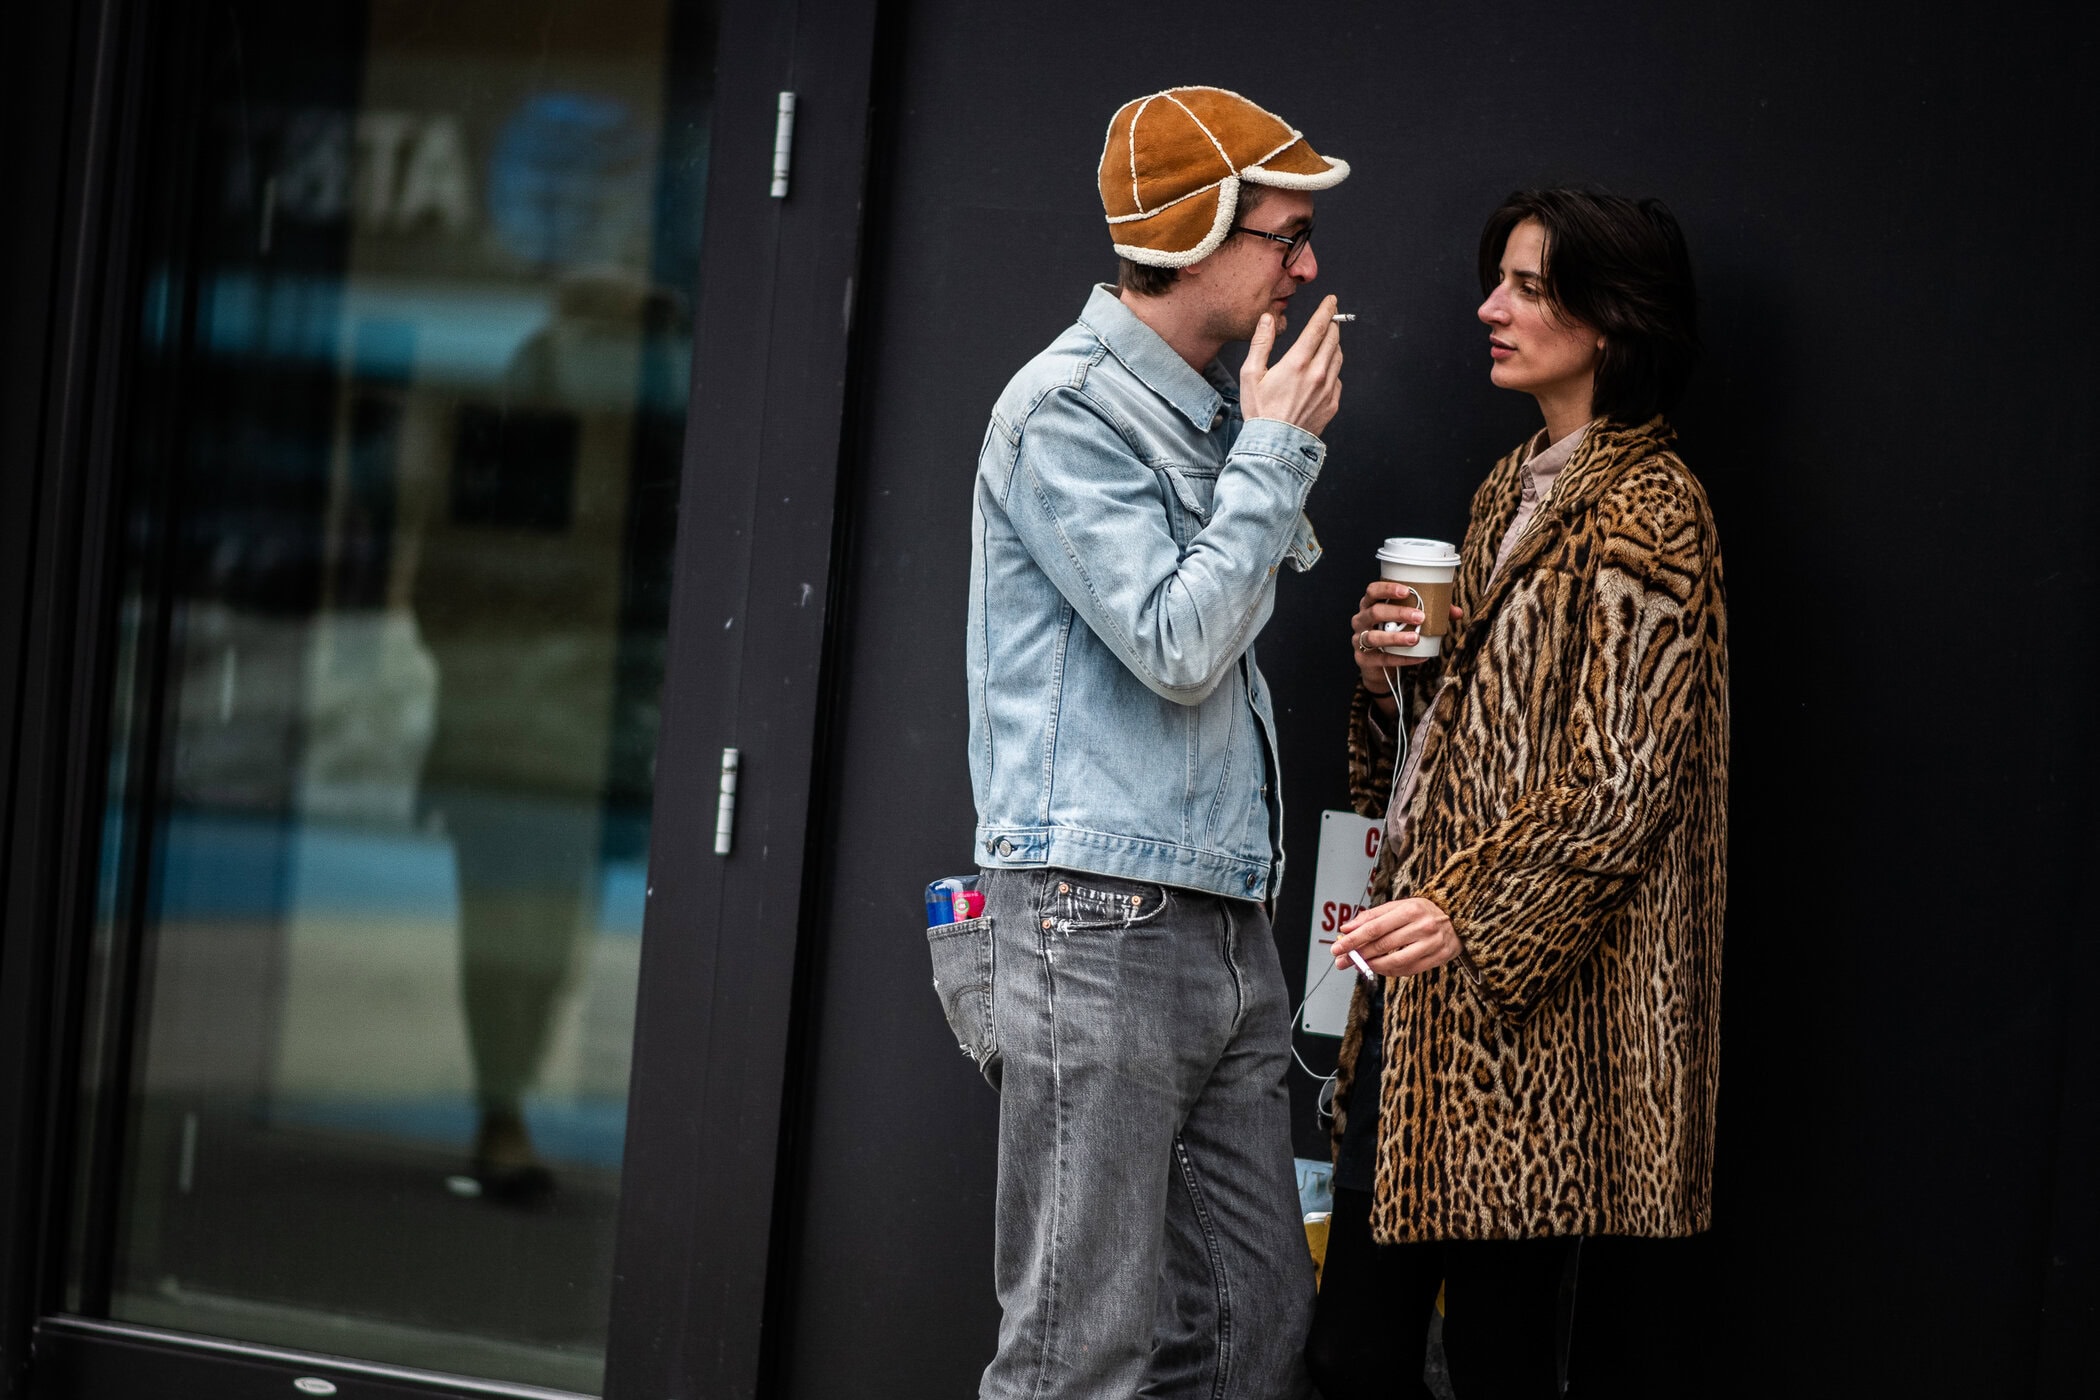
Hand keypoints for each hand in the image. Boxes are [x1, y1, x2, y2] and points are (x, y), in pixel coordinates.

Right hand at [1241, 294, 1342, 436]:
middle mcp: (1318, 373)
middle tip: (1329, 319)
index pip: (1319, 327)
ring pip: (1338, 357)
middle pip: (1333, 339)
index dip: (1327, 310)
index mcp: (1298, 362)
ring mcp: (1328, 389)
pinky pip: (1337, 379)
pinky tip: (1320, 373)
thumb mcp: (1251, 374)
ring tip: (1324, 343)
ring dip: (1333, 346)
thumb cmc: (1260, 411)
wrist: (1275, 446)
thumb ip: (1261, 343)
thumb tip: (1267, 319)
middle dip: (1332, 325)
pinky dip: (1332, 370)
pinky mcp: (1332, 403)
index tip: (1332, 301)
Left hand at [1333, 896, 1458, 978]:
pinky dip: (1390, 971)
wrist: (1459, 919)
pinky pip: (1408, 970)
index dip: (1353, 940)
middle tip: (1341, 960)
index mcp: (1410, 909)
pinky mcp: (1439, 958)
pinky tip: (1378, 968)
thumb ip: (1372, 916)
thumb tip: (1346, 928)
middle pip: (1382, 944)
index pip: (1375, 927)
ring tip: (1359, 965)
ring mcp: (1432, 944)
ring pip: (1395, 961)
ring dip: (1372, 965)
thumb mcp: (1399, 906)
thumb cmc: (1423, 912)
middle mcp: (1422, 926)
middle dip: (1358, 954)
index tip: (1337, 948)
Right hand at [1351, 581, 1464, 711]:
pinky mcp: (1364, 659)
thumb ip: (1431, 614)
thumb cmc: (1393, 634)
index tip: (1407, 591)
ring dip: (1396, 637)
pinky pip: (1382, 659)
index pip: (1372, 591)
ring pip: (1374, 637)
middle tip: (1420, 616)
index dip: (1387, 589)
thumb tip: (1457, 612)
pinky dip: (1402, 659)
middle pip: (1374, 612)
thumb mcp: (1407, 621)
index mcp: (1370, 605)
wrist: (1378, 666)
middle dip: (1398, 613)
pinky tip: (1419, 657)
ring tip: (1415, 638)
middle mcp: (1361, 620)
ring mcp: (1359, 640)